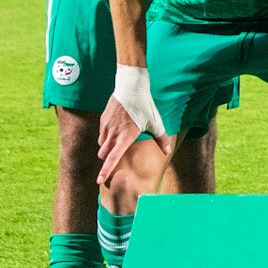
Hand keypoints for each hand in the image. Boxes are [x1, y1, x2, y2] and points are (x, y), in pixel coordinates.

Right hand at [98, 64, 164, 183]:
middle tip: (114, 157)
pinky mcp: (103, 119)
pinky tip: (116, 130)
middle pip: (103, 154)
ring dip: (106, 147)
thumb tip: (167, 151)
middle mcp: (112, 133)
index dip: (106, 170)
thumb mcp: (156, 122)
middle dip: (107, 159)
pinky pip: (101, 133)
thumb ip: (161, 138)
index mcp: (125, 137)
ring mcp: (106, 126)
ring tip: (118, 140)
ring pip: (101, 144)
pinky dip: (106, 136)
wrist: (130, 87)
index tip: (99, 180)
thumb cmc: (145, 106)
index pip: (112, 158)